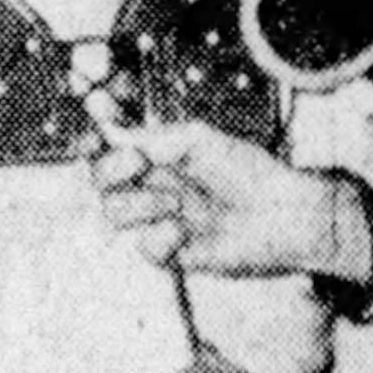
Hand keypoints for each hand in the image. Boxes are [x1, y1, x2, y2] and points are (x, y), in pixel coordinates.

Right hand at [92, 111, 340, 279]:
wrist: (278, 214)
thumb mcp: (197, 140)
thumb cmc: (248, 172)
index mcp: (158, 155)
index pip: (110, 144)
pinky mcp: (171, 253)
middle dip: (110, 170)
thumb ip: (153, 138)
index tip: (94, 119)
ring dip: (141, 204)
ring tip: (177, 204)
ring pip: (114, 213)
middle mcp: (153, 185)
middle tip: (137, 164)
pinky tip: (184, 230)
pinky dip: (161, 236)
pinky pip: (143, 247)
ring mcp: (159, 220)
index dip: (95, 136)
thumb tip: (114, 136)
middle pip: (100, 179)